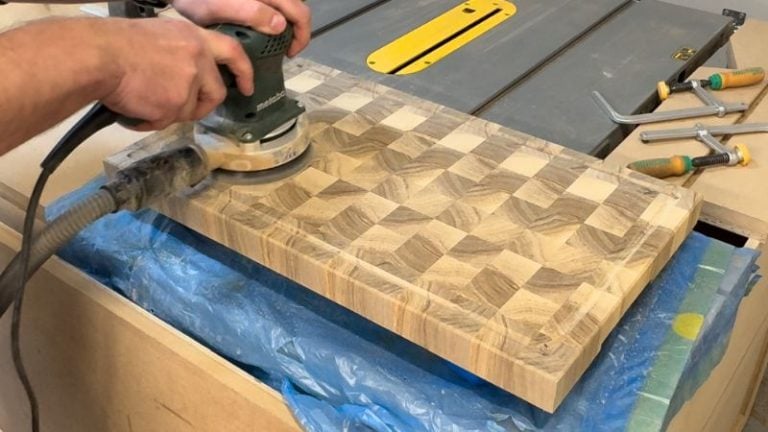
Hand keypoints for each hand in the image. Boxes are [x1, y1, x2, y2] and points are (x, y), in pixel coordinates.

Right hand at [98, 18, 252, 130]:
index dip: (243, 71)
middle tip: (187, 109)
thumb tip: (187, 74)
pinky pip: (167, 121)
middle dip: (203, 106)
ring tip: (142, 100)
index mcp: (194, 37)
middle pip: (215, 92)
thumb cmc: (116, 44)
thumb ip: (182, 52)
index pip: (233, 52)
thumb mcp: (160, 34)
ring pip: (188, 110)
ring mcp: (189, 82)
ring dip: (169, 112)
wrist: (99, 56)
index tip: (247, 85)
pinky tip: (134, 109)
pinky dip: (150, 120)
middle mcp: (198, 59)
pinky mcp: (176, 104)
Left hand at [170, 0, 310, 56]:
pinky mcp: (253, 1)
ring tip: (275, 40)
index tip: (288, 54)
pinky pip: (274, 5)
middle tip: (285, 50)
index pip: (300, 13)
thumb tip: (281, 24)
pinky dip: (275, 16)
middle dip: (297, 30)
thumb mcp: (218, 8)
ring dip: (287, 22)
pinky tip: (264, 28)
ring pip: (288, 5)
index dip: (301, 36)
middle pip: (297, 8)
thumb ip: (250, 12)